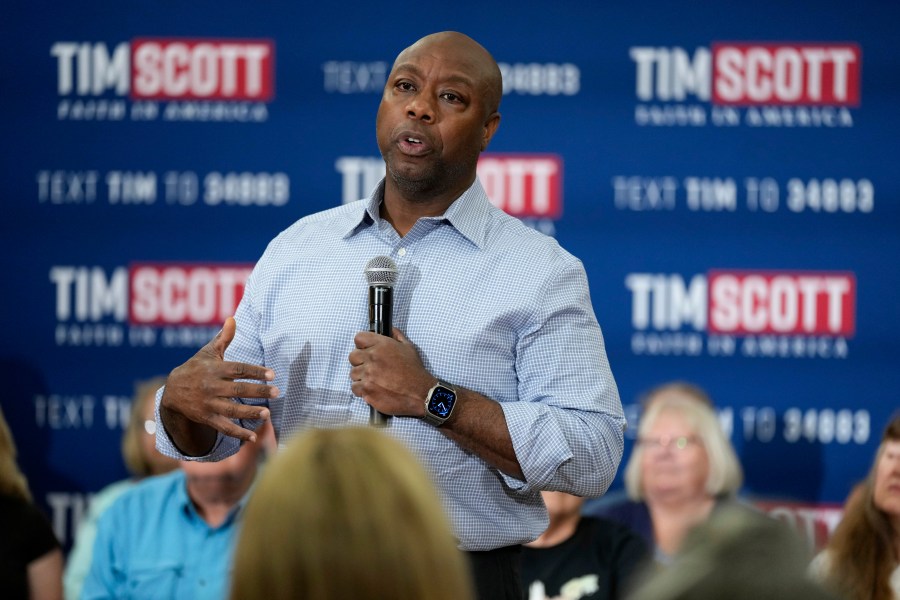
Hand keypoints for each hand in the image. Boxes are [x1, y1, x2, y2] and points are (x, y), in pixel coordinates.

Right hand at [160, 316, 278, 454]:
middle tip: (277, 392)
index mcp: (214, 369)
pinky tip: (254, 437)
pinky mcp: (206, 418)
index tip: (272, 374)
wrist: (172, 392)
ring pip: (232, 409)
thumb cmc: (196, 368)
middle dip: (259, 391)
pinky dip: (238, 433)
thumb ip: (223, 338)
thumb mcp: (207, 352)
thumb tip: (233, 318)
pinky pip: (224, 427)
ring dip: (250, 413)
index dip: (256, 371)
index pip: (238, 369)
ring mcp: (208, 404)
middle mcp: (212, 387)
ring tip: (267, 413)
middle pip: (238, 389)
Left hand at [348, 328, 432, 417]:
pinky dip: (362, 390)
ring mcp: (368, 375)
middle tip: (371, 367)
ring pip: (353, 373)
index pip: (358, 338)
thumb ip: (396, 336)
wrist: (419, 393)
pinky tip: (373, 389)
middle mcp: (372, 358)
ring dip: (361, 377)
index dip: (362, 345)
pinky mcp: (367, 390)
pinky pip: (355, 388)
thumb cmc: (414, 371)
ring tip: (374, 380)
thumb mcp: (408, 347)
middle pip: (352, 356)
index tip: (366, 350)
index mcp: (381, 345)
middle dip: (360, 362)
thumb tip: (390, 330)